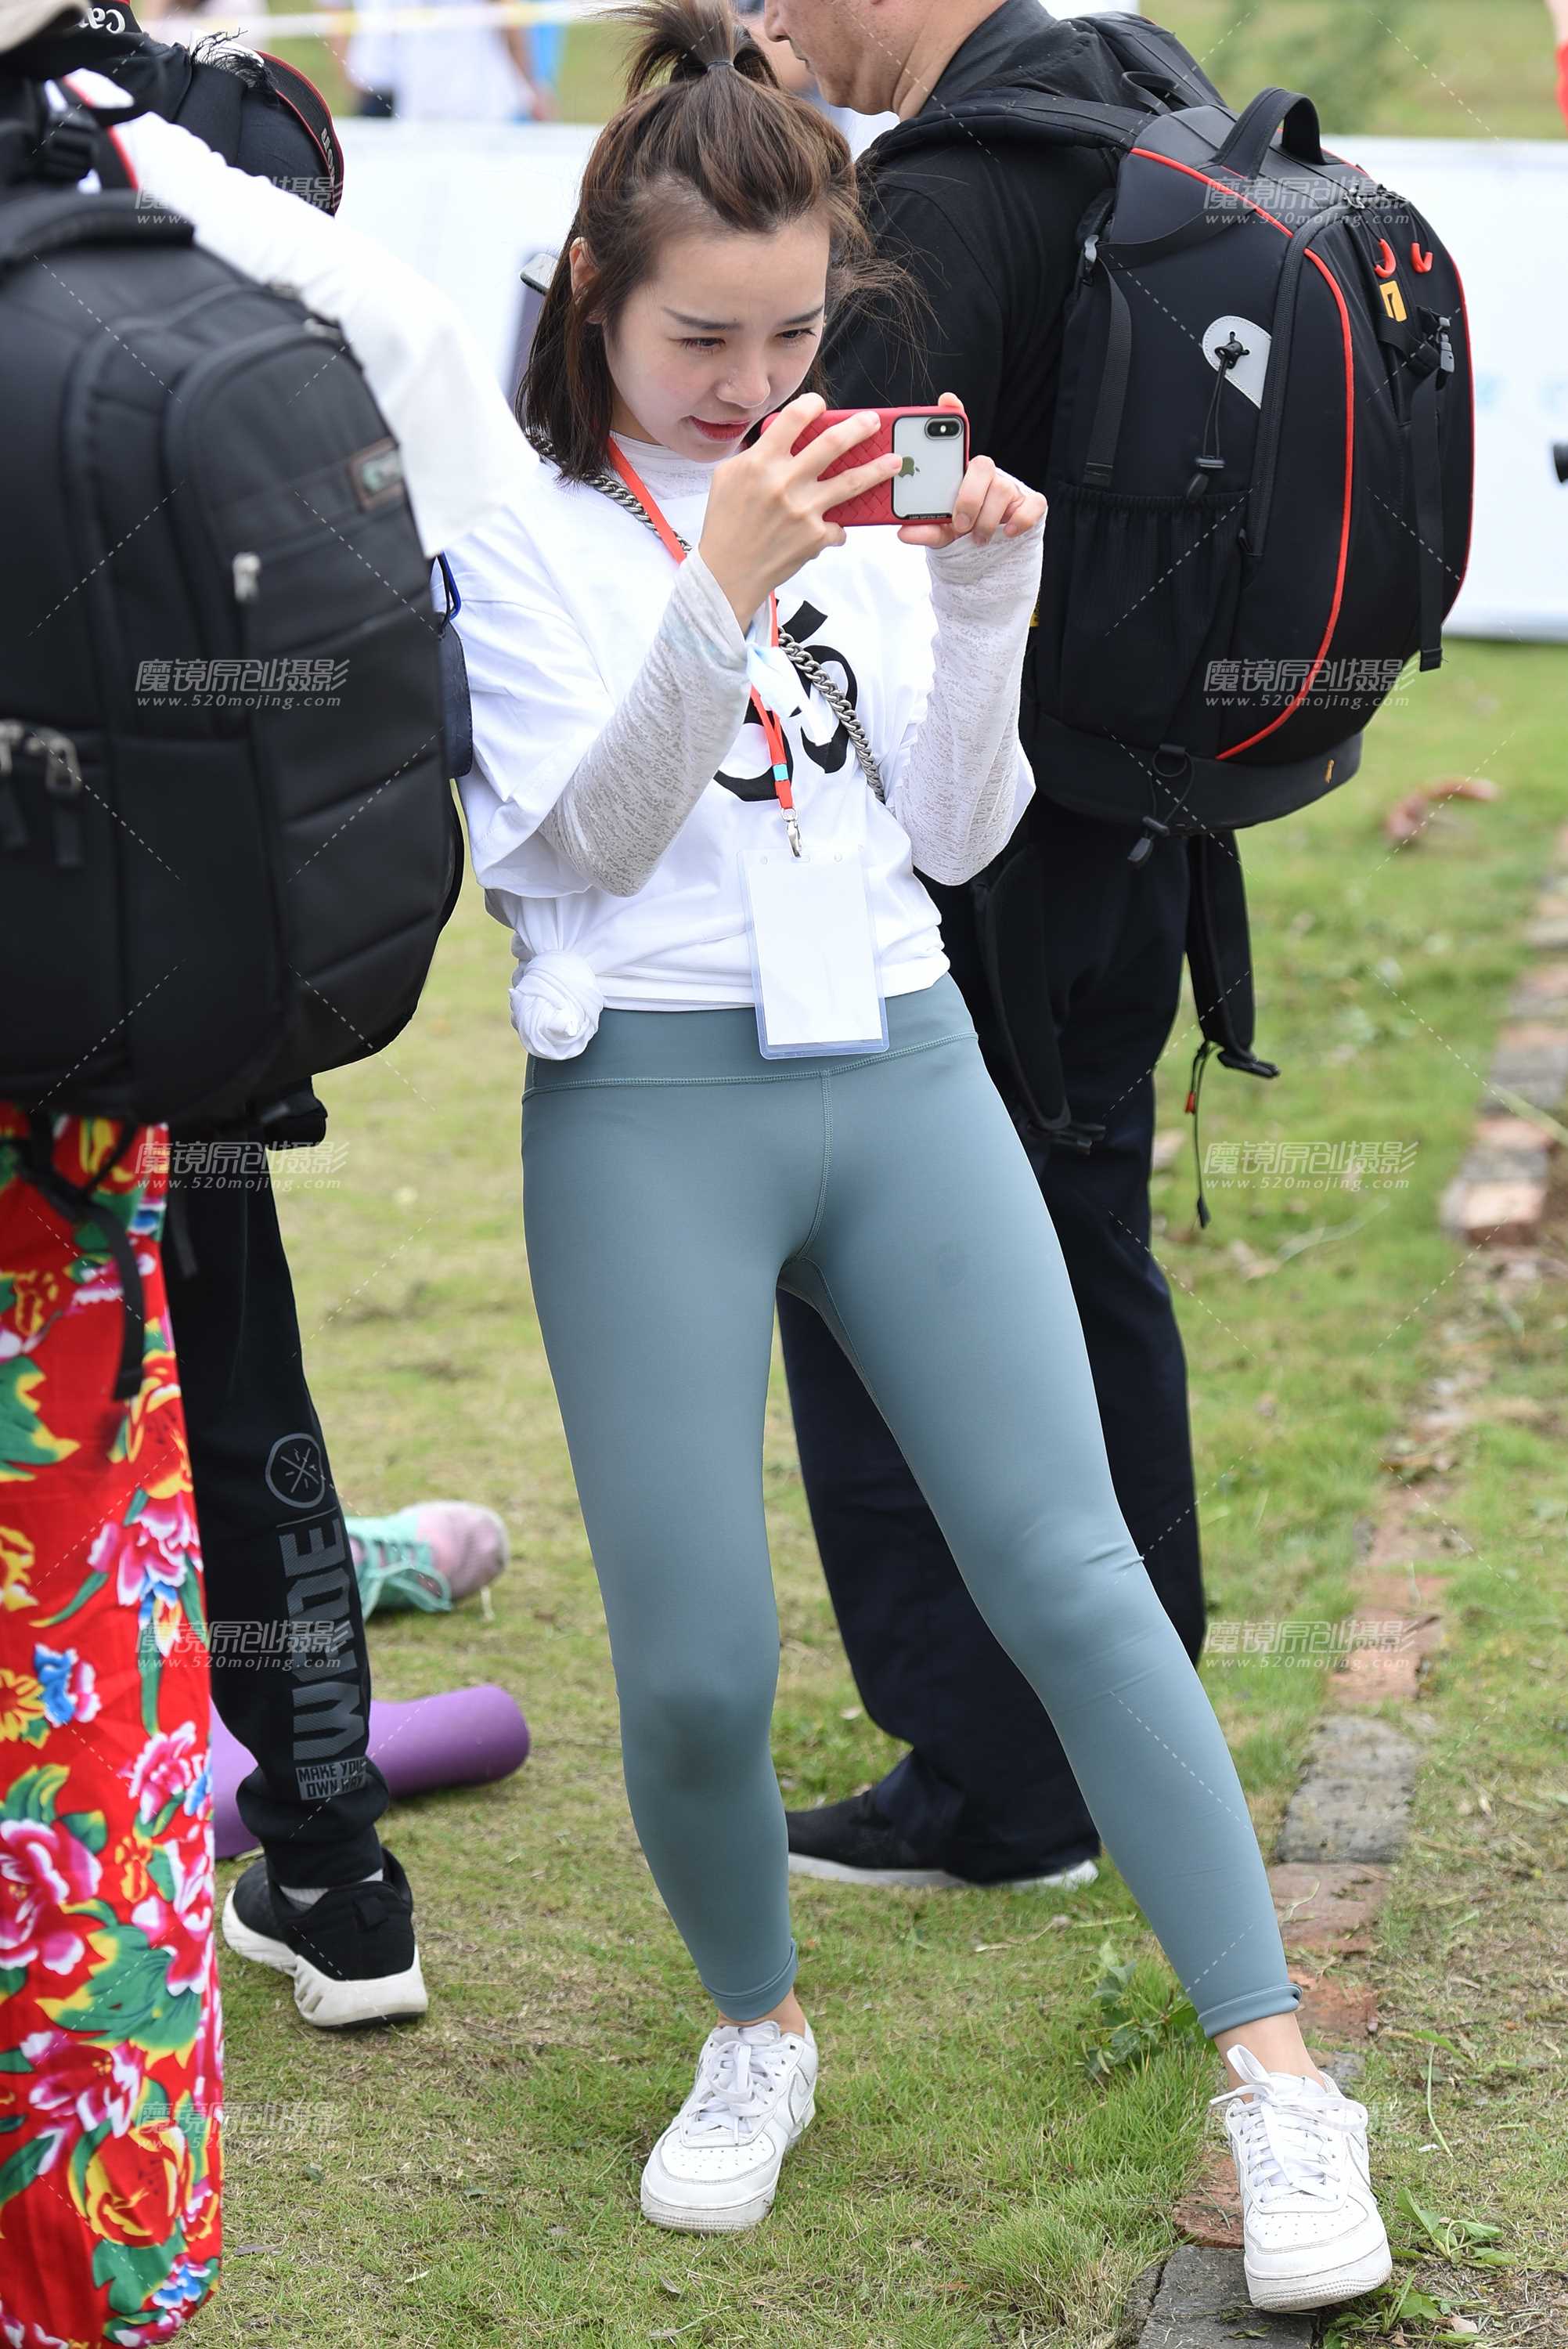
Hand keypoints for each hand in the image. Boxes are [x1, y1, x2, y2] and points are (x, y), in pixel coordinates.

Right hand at [696, 393, 903, 628]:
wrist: (727, 574)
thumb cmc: (725, 523)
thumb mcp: (728, 477)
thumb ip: (755, 455)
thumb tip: (783, 438)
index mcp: (760, 462)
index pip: (794, 418)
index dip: (812, 405)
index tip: (821, 405)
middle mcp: (785, 482)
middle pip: (833, 444)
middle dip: (859, 428)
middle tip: (874, 422)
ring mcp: (803, 510)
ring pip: (851, 482)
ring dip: (878, 469)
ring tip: (895, 461)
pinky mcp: (815, 536)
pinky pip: (838, 524)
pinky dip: (835, 525)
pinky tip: (829, 528)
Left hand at [896, 392, 1046, 549]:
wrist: (987, 546)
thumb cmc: (962, 529)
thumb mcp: (940, 529)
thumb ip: (925, 529)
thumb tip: (904, 532)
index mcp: (962, 472)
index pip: (960, 439)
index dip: (955, 416)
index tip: (946, 401)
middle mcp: (987, 474)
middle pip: (984, 465)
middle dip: (970, 497)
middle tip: (958, 523)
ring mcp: (1010, 487)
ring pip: (1003, 489)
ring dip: (987, 519)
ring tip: (976, 537)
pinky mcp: (1030, 503)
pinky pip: (1033, 505)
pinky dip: (1021, 519)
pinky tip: (1007, 532)